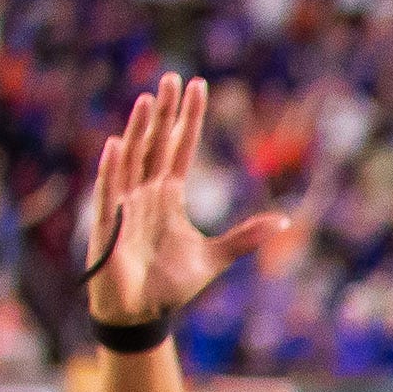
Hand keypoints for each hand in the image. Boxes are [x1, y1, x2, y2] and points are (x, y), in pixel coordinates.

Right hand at [78, 76, 286, 330]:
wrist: (144, 312)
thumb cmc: (171, 284)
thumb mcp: (215, 257)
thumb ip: (245, 237)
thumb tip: (283, 222)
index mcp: (168, 195)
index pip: (180, 148)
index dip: (189, 119)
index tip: (197, 87)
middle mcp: (145, 191)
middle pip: (156, 144)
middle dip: (164, 113)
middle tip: (172, 78)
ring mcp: (125, 204)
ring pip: (133, 158)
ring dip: (139, 130)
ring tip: (147, 101)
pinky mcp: (109, 223)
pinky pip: (109, 191)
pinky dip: (113, 169)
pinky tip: (117, 145)